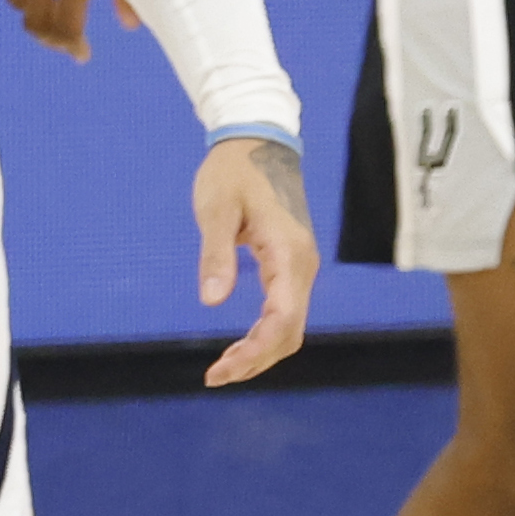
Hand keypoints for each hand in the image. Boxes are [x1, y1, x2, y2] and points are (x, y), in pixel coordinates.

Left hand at [193, 134, 318, 385]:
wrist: (259, 139)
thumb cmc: (234, 170)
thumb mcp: (216, 207)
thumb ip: (216, 253)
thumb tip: (212, 301)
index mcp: (288, 255)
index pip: (282, 321)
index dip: (255, 352)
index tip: (221, 370)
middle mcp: (302, 266)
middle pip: (289, 333)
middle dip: (256, 360)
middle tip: (216, 375)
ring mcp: (300, 266)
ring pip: (289, 326)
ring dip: (261, 351)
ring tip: (224, 368)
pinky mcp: (290, 263)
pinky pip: (284, 310)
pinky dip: (265, 334)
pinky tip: (242, 344)